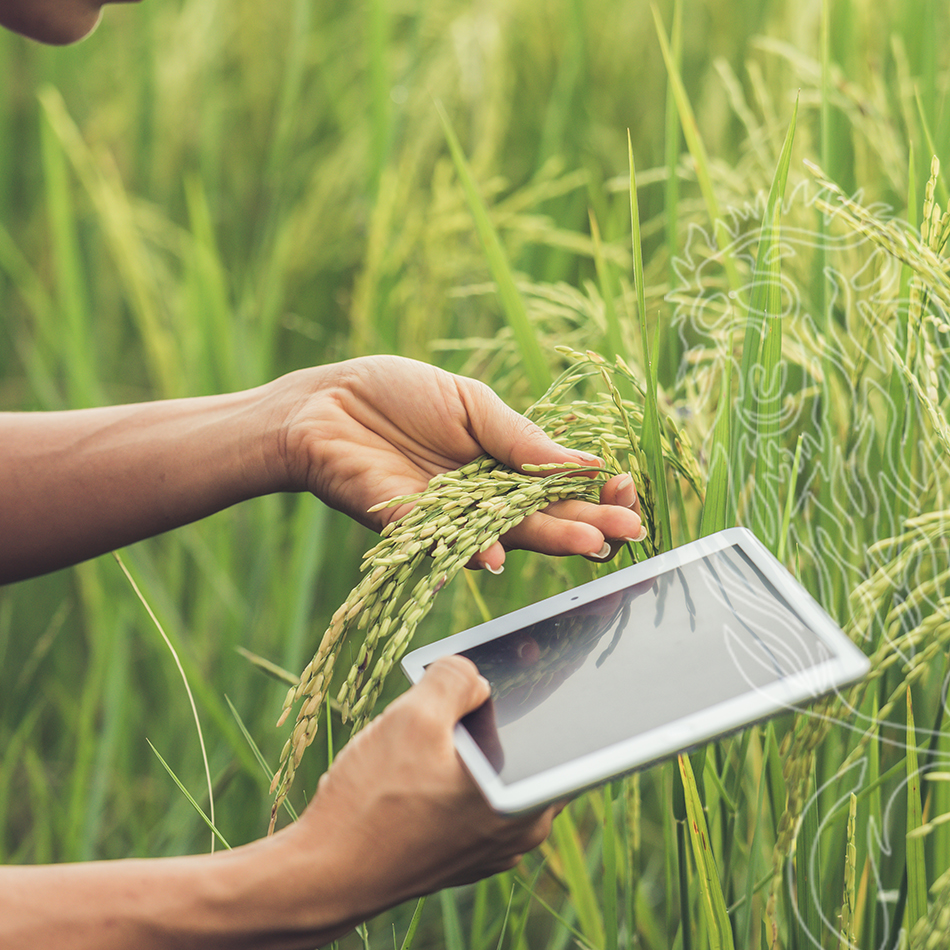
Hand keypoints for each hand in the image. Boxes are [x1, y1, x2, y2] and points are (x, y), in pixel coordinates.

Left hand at [274, 356, 643, 570]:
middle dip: (587, 523)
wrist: (322, 405)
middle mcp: (480, 501)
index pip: (559, 487)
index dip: (594, 491)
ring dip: (546, 541)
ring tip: (588, 543)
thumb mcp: (469, 403)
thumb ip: (519, 437)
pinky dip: (468, 549)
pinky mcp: (404, 527)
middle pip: (542, 518)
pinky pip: (441, 542)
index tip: (624, 489)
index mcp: (501, 466)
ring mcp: (446, 519)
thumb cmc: (393, 395)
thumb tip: (582, 464)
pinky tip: (497, 555)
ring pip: (504, 536)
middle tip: (627, 531)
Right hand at [283, 657, 555, 918]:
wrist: (324, 877)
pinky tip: (406, 772)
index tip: (525, 665)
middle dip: (489, 720)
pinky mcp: (461, 859)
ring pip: (490, 777)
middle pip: (523, 750)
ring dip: (462, 751)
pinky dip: (446, 781)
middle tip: (453, 697)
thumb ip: (454, 679)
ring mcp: (493, 851)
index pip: (564, 733)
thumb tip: (472, 674)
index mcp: (530, 800)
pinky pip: (467, 804)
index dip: (542, 692)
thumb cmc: (372, 803)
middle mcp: (523, 832)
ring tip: (417, 738)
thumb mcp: (412, 718)